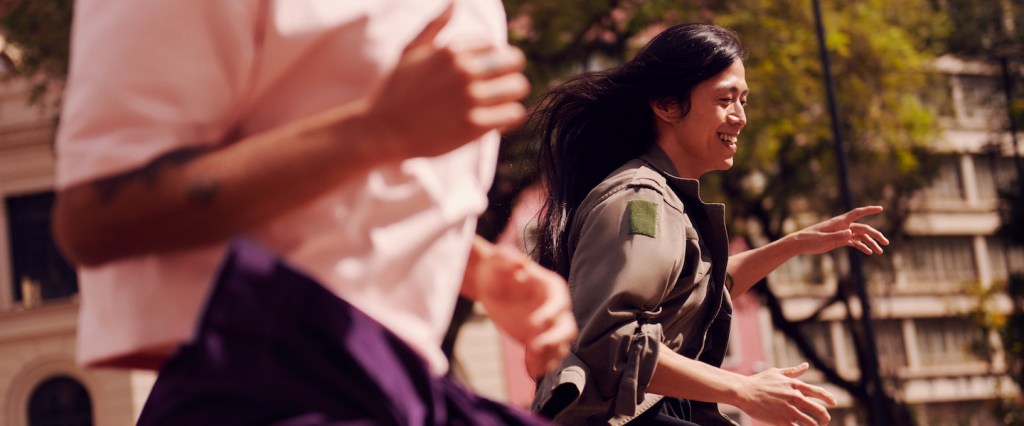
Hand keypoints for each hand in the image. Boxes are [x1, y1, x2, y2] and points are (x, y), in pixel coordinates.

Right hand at [365, 3, 529, 160]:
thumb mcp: (410, 51)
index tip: (483, 74)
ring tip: (499, 105)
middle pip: (514, 62)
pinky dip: (510, 118)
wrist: (383, 131)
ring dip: (511, 96)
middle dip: (509, 73)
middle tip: (498, 88)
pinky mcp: (474, 125)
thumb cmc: (396, 90)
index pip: (495, 45)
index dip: (492, 60)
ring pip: (518, 87)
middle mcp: (463, 70)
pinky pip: (514, 114)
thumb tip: (455, 2)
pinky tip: (498, 122)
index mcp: (451, 50)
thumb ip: (435, 25)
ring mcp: (470, 97)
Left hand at [462, 240, 576, 377]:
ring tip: (531, 363)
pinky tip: (529, 370)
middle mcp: (555, 309)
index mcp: (551, 288)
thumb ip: (509, 260)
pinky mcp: (536, 339)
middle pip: (567, 328)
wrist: (489, 284)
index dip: (551, 313)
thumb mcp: (499, 260)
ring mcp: (547, 327)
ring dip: (548, 357)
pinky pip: (545, 357)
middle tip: (535, 346)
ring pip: (559, 347)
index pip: (560, 302)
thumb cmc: (496, 267)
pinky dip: (539, 365)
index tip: (535, 322)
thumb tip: (521, 263)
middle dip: (555, 339)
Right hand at [736, 363, 837, 425]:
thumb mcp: (776, 372)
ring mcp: (789, 409)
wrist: (744, 392)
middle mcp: (795, 397)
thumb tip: (806, 365)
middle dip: (825, 418)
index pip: (818, 392)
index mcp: (795, 385)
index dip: (829, 398)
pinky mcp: (782, 420)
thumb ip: (793, 371)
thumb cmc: (758, 381)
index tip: (834, 403)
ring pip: (811, 423)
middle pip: (819, 410)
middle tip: (825, 422)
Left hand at [790, 206, 888, 255]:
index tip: (881, 209)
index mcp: (839, 222)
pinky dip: (862, 246)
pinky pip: (853, 242)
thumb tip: (851, 232)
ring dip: (870, 243)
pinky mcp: (839, 240)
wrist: (799, 244)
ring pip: (860, 236)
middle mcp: (843, 226)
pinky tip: (869, 252)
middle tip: (886, 243)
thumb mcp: (823, 238)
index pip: (857, 213)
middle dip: (875, 235)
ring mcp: (841, 233)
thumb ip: (837, 235)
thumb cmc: (809, 239)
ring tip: (880, 252)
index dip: (869, 210)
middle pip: (863, 228)